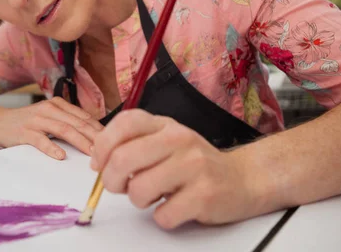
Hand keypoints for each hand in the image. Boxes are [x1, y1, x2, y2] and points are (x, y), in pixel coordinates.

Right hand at [0, 97, 103, 159]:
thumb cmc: (28, 123)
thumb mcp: (50, 117)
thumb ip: (68, 122)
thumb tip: (94, 136)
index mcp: (58, 105)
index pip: (85, 117)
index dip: (100, 130)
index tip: (113, 141)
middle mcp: (49, 109)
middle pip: (78, 123)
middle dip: (95, 137)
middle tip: (109, 150)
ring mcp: (37, 120)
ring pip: (64, 130)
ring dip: (80, 142)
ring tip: (92, 154)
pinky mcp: (25, 132)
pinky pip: (41, 140)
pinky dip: (52, 148)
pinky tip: (61, 156)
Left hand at [90, 109, 263, 228]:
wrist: (242, 180)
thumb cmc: (194, 163)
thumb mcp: (165, 142)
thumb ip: (133, 143)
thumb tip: (98, 160)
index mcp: (165, 124)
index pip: (124, 123)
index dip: (103, 146)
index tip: (101, 163)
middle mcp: (179, 139)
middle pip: (123, 159)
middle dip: (112, 180)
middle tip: (121, 187)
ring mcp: (193, 166)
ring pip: (139, 190)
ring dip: (139, 201)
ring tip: (154, 195)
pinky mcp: (204, 195)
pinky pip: (162, 215)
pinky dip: (163, 218)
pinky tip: (175, 207)